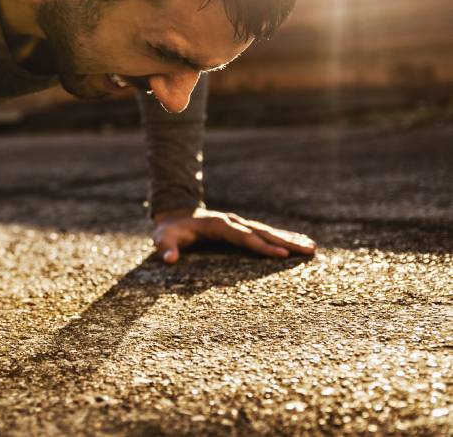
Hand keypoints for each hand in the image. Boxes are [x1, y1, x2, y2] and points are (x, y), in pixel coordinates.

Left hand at [152, 207, 316, 263]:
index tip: (281, 254)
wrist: (174, 215)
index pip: (243, 237)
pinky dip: (282, 238)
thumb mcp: (163, 239)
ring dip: (289, 239)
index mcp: (217, 225)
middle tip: (309, 250)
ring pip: (267, 231)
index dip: (261, 246)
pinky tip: (299, 243)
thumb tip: (169, 259)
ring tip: (312, 247)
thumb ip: (166, 248)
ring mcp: (238, 224)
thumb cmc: (169, 231)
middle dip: (285, 241)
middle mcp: (232, 222)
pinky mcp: (241, 228)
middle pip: (262, 232)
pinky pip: (264, 233)